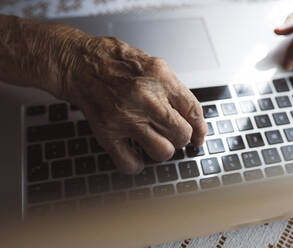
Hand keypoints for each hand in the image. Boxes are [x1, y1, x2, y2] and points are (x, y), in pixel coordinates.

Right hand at [61, 37, 206, 173]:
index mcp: (161, 78)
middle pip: (182, 134)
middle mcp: (147, 99)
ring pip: (163, 152)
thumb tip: (192, 119)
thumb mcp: (153, 65)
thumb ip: (173, 90)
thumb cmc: (115, 62)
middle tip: (170, 133)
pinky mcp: (108, 133)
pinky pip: (130, 164)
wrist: (79, 63)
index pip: (193, 111)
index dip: (200, 129)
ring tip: (152, 140)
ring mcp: (126, 118)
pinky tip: (134, 153)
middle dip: (180, 137)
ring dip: (161, 150)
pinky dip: (135, 164)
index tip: (198, 138)